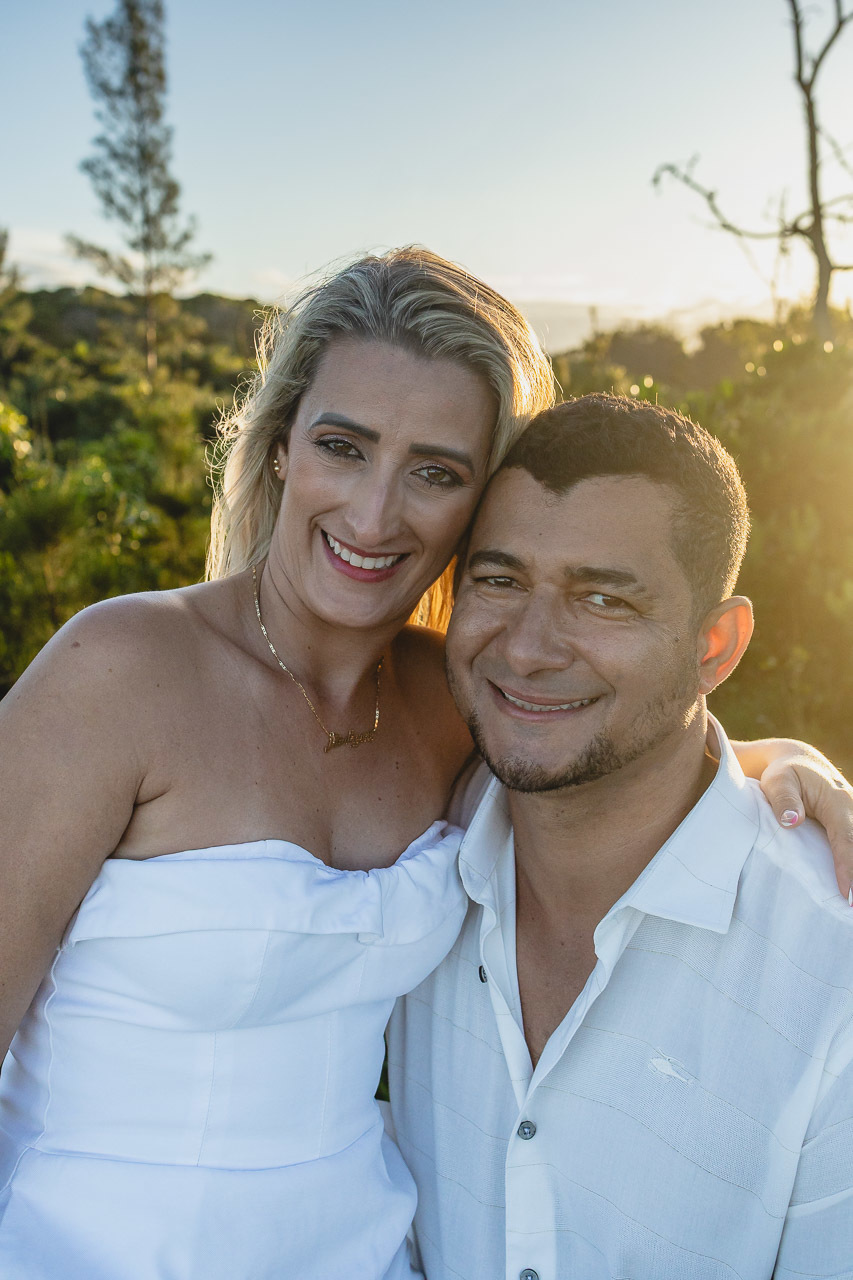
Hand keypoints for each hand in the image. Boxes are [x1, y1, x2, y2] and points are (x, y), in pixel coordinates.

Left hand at [746, 740, 852, 901]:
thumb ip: (783, 799)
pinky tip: (850, 892)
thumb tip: (792, 822)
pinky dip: (851, 868)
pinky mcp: (850, 828)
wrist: (798, 763)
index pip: (845, 838)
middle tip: (852, 908)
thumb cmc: (785, 773)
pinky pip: (852, 847)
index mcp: (838, 801)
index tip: (847, 894)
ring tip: (851, 906)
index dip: (848, 867)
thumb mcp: (778, 780)